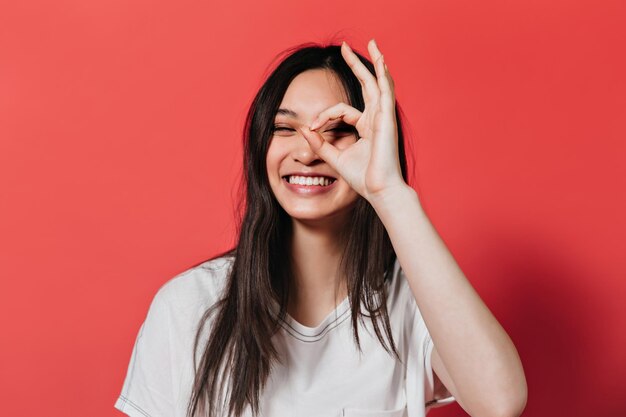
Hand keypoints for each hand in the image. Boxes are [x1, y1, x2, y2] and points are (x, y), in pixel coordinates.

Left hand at [300, 39, 407, 202]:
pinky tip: (380, 60)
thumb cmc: (362, 178)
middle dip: (356, 65)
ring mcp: (383, 117)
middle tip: (345, 47)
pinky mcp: (386, 118)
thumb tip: (303, 129)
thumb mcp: (334, 157)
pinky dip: (382, 74)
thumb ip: (320, 143)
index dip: (323, 116)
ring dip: (374, 62)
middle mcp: (376, 119)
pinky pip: (384, 91)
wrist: (378, 190)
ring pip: (378, 83)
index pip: (342, 110)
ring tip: (370, 43)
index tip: (311, 128)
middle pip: (366, 85)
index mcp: (366, 128)